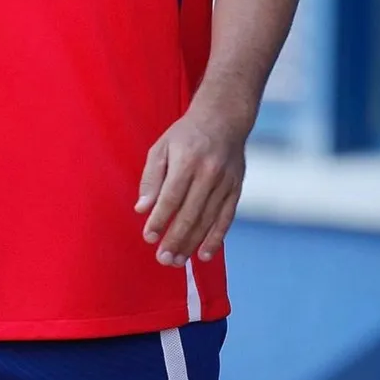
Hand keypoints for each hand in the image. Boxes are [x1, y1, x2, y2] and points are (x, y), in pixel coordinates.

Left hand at [135, 108, 245, 266]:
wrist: (223, 118)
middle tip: (162, 259)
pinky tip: (203, 254)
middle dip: (175, 239)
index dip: (159, 219)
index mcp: (187, 159)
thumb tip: (142, 208)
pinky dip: (216, 238)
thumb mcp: (162, 147)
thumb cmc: (186, 135)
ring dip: (192, 244)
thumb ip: (151, 178)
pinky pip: (226, 218)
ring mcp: (225, 181)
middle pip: (190, 213)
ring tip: (177, 261)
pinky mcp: (236, 188)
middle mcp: (208, 172)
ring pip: (208, 219)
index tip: (148, 237)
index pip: (171, 197)